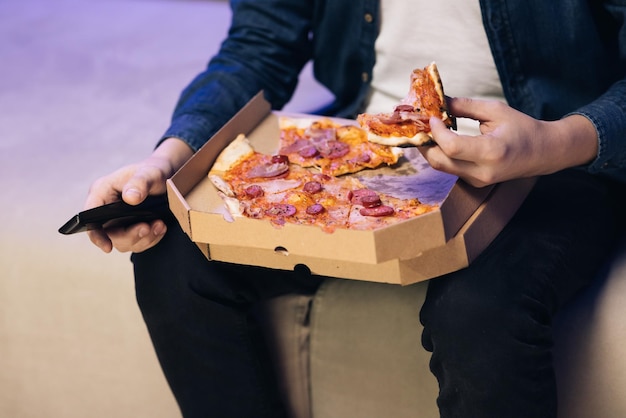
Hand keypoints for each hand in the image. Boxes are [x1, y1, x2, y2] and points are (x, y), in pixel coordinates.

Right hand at [85, 138, 192, 252]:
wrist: (167, 176)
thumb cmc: (153, 171)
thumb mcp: (150, 173)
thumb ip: (140, 183)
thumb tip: (131, 198)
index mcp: (102, 192)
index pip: (89, 216)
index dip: (96, 234)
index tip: (108, 247)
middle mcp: (106, 209)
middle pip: (110, 234)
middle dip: (130, 235)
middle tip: (148, 227)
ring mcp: (119, 221)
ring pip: (126, 242)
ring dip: (144, 238)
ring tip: (159, 225)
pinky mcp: (132, 228)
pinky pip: (139, 243)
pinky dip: (151, 238)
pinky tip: (160, 227)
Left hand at [421, 97, 597, 186]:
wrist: (543, 153)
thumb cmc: (522, 128)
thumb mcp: (496, 110)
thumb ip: (465, 106)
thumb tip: (440, 101)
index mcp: (491, 152)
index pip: (451, 146)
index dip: (436, 132)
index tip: (432, 117)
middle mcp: (482, 172)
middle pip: (439, 161)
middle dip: (425, 143)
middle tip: (421, 125)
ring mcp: (477, 181)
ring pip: (442, 167)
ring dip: (430, 149)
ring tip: (428, 130)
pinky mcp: (474, 183)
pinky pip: (450, 169)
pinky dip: (441, 154)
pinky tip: (440, 140)